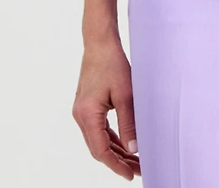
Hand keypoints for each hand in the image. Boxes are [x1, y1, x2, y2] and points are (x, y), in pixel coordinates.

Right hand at [72, 34, 140, 180]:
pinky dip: (112, 138)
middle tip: (138, 169)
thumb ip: (129, 122)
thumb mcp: (126, 94)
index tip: (131, 175)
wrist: (99, 43)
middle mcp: (81, 116)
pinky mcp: (87, 106)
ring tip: (135, 160)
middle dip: (118, 161)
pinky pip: (99, 129)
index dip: (116, 165)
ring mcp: (82, 111)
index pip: (101, 150)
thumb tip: (133, 148)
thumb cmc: (113, 64)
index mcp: (87, 115)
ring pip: (99, 139)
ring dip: (116, 150)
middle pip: (99, 148)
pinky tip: (125, 144)